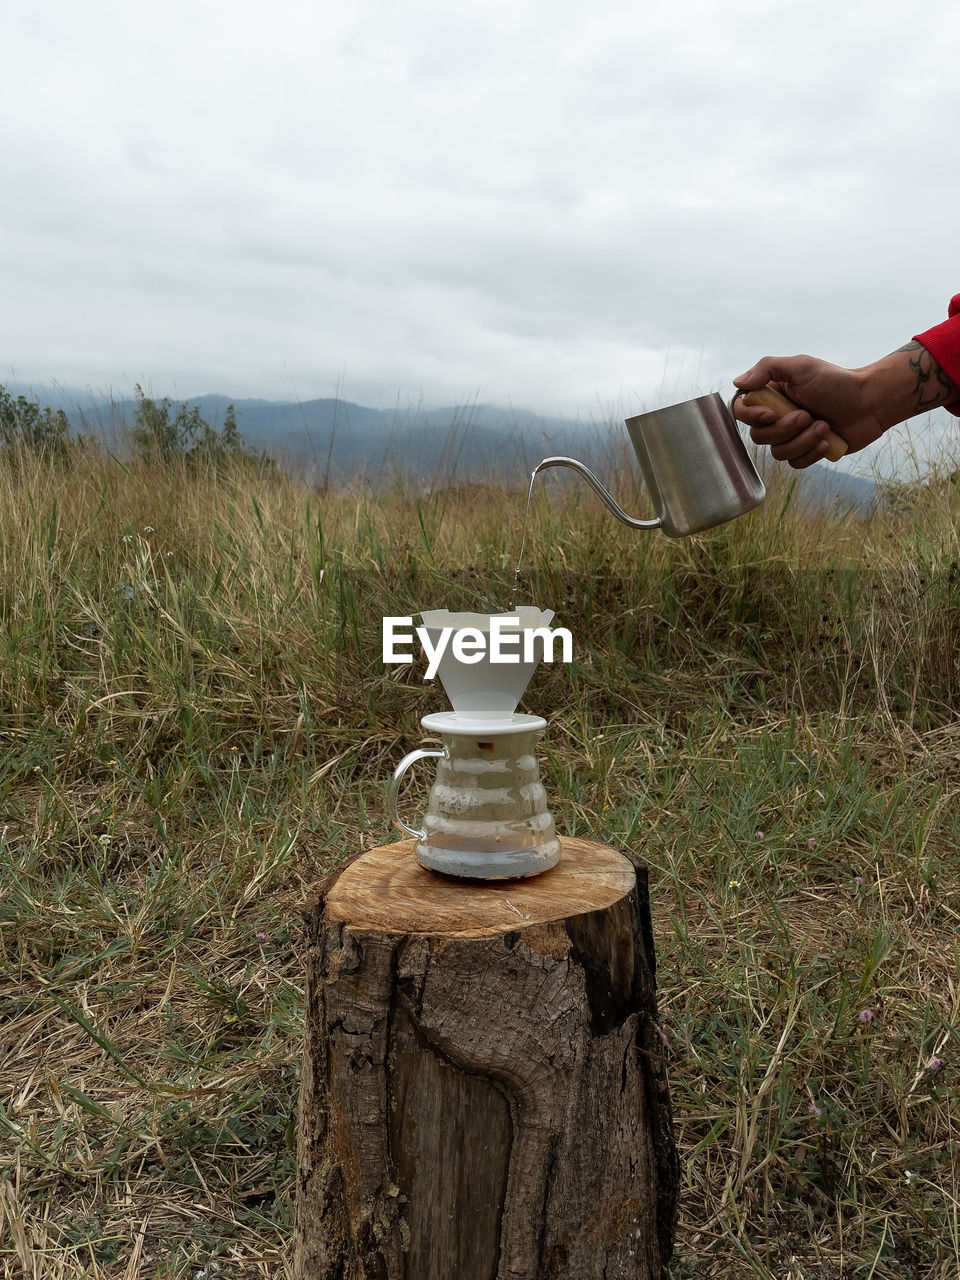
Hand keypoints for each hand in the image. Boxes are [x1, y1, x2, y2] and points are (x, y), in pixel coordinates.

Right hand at [732, 354, 889, 468]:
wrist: (870, 403)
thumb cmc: (837, 382)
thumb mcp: (801, 366)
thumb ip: (767, 368)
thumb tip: (737, 382)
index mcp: (773, 395)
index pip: (742, 410)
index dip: (751, 417)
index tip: (770, 414)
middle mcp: (778, 416)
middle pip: (758, 436)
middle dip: (785, 429)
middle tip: (808, 415)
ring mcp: (792, 436)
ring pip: (777, 453)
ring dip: (802, 441)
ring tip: (824, 426)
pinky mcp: (807, 451)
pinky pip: (795, 464)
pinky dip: (811, 453)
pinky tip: (828, 440)